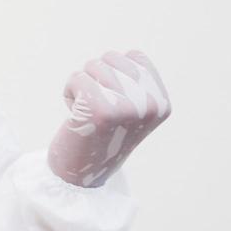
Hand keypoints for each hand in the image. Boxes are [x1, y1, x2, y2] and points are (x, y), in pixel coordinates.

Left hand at [47, 49, 170, 186]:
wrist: (81, 173)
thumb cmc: (99, 133)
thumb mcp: (129, 107)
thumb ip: (135, 82)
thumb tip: (132, 56)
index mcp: (161, 103)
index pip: (134, 57)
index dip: (112, 73)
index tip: (112, 103)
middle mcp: (150, 105)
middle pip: (111, 58)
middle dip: (95, 79)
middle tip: (96, 110)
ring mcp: (128, 107)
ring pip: (93, 66)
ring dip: (81, 86)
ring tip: (87, 113)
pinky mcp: (102, 110)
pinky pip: (77, 78)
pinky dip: (69, 93)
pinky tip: (77, 116)